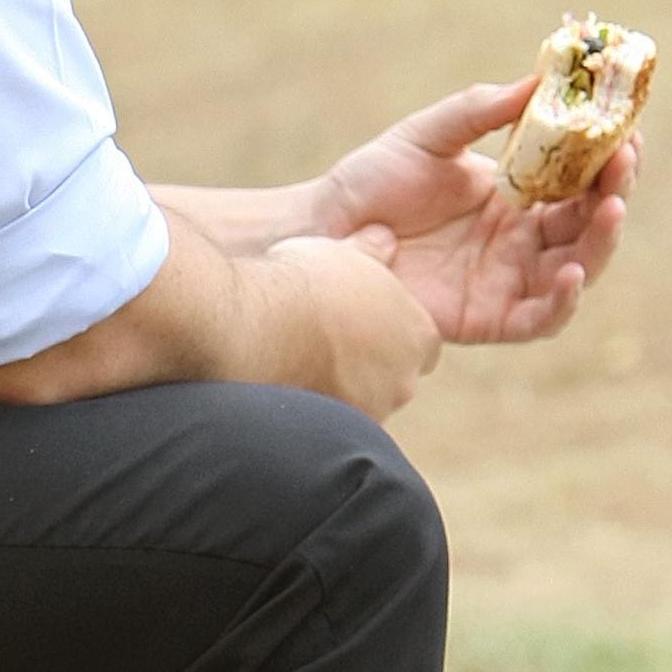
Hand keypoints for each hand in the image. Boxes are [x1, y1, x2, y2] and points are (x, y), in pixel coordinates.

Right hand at [264, 229, 442, 419]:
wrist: (252, 324)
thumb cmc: (300, 283)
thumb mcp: (343, 252)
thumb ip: (372, 251)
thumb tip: (384, 238)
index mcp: (420, 334)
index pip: (420, 343)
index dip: (388, 333)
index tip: (357, 323)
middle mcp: (405, 379)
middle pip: (394, 377)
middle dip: (367, 365)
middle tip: (325, 341)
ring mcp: (370, 410)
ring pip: (362, 402)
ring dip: (340, 388)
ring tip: (298, 361)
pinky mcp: (334, 432)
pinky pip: (330, 423)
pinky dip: (314, 406)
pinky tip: (284, 384)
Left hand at [310, 79, 637, 344]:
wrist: (322, 228)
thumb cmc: (373, 180)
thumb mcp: (428, 135)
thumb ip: (479, 110)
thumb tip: (537, 80)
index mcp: (518, 197)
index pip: (582, 180)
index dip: (610, 160)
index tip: (627, 132)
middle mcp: (522, 241)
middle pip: (588, 224)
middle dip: (613, 193)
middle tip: (621, 163)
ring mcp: (506, 281)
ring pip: (576, 269)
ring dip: (601, 243)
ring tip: (608, 209)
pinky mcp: (485, 318)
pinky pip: (538, 319)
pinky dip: (562, 301)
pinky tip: (569, 274)